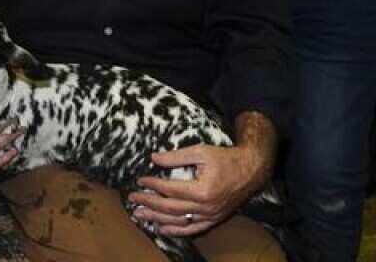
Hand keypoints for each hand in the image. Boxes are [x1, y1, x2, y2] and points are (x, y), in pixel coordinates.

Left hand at [129, 143, 269, 236]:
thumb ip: (176, 156)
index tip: (140, 180)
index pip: (169, 190)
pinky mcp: (214, 219)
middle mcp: (206, 207)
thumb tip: (153, 158)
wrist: (251, 170)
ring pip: (178, 221)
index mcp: (202, 190)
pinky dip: (176, 230)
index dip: (152, 185)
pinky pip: (192, 229)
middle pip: (170, 209)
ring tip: (139, 215)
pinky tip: (162, 229)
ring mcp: (210, 216)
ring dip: (157, 219)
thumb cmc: (226, 159)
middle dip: (149, 204)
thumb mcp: (201, 151)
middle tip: (132, 199)